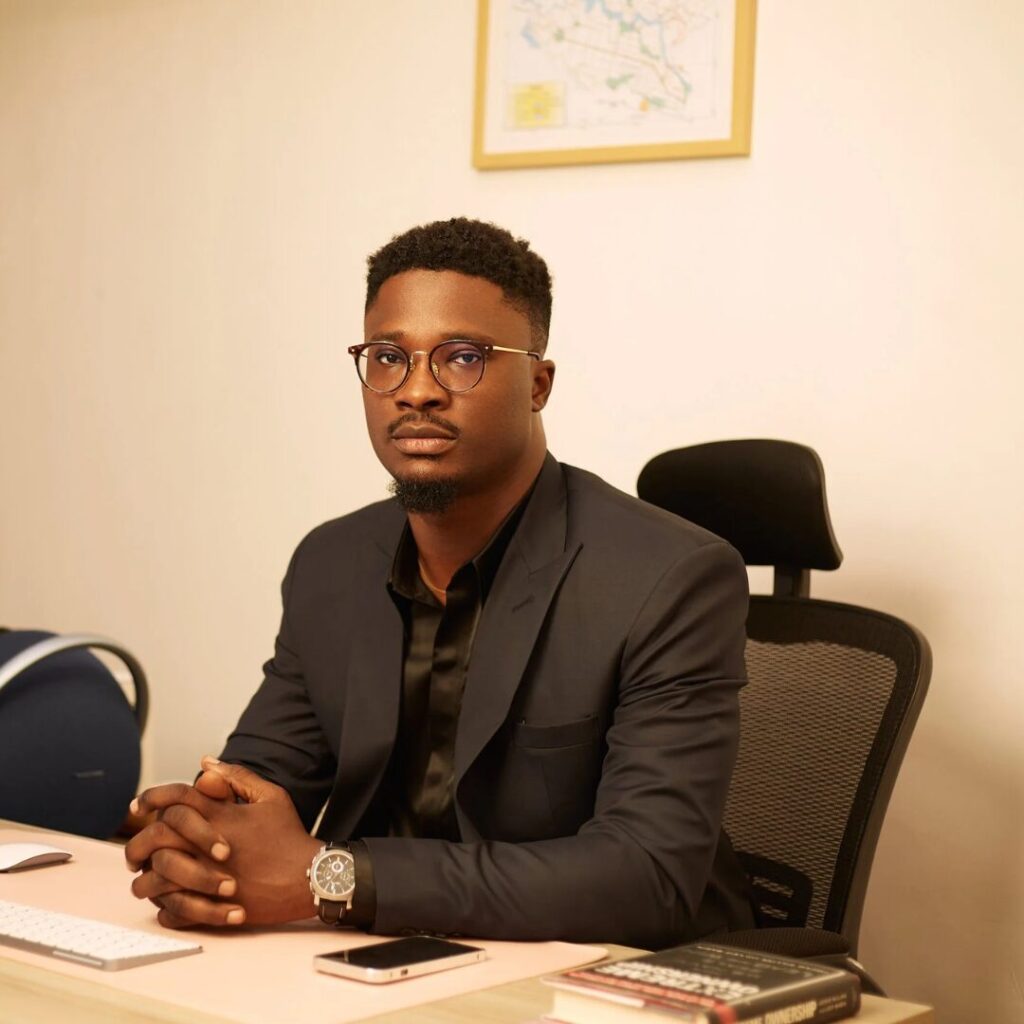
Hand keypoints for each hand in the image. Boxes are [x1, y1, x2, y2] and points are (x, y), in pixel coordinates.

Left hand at [126, 758, 320, 928]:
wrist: (308, 878)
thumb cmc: (288, 836)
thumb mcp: (270, 796)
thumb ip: (237, 777)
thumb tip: (206, 763)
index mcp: (221, 816)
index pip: (176, 797)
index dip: (152, 796)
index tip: (139, 804)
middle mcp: (209, 846)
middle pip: (156, 837)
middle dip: (139, 840)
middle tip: (135, 850)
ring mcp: (208, 879)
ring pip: (156, 879)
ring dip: (144, 879)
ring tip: (143, 879)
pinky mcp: (212, 909)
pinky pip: (171, 912)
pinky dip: (163, 907)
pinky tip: (165, 901)